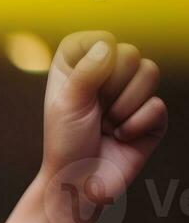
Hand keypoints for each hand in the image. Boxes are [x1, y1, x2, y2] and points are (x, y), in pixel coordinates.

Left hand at [42, 31, 167, 206]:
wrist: (79, 183)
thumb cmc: (65, 144)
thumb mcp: (67, 105)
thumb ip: (86, 72)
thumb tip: (108, 46)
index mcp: (80, 65)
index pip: (98, 38)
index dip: (90, 65)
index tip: (75, 92)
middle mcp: (108, 73)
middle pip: (130, 54)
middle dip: (109, 90)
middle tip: (94, 114)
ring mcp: (133, 92)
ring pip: (150, 72)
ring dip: (123, 108)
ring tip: (107, 126)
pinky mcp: (152, 114)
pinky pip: (157, 105)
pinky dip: (135, 126)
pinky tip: (120, 138)